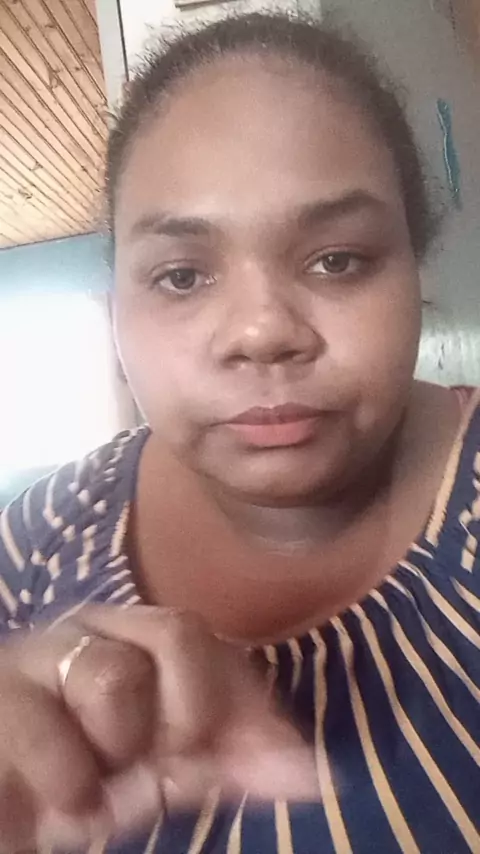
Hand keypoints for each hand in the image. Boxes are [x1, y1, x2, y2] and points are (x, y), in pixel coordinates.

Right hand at [0, 605, 317, 850]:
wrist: (12, 800)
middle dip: (189, 716)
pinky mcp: (1, 691)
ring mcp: (44, 653)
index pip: (219, 645)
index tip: (266, 768)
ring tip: (92, 781)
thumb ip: (236, 761)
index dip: (248, 707)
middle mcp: (98, 629)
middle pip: (179, 632)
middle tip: (162, 765)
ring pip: (113, 676)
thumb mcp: (172, 773)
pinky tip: (56, 796)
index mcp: (143, 640)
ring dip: (116, 753)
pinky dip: (68, 782)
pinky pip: (48, 728)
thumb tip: (317, 772)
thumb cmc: (92, 779)